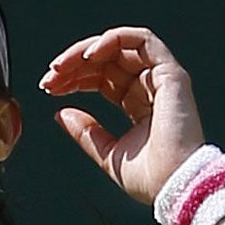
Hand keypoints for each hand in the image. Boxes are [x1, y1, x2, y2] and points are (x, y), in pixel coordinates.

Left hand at [39, 28, 203, 205]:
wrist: (175, 185)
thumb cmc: (151, 178)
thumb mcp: (107, 153)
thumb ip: (86, 133)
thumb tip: (61, 113)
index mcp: (137, 104)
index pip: (102, 78)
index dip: (74, 78)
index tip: (49, 88)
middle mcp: (149, 87)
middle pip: (107, 60)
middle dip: (74, 64)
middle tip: (50, 77)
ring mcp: (161, 77)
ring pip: (120, 46)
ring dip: (87, 50)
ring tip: (63, 66)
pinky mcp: (170, 73)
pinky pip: (142, 40)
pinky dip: (113, 40)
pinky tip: (89, 55)